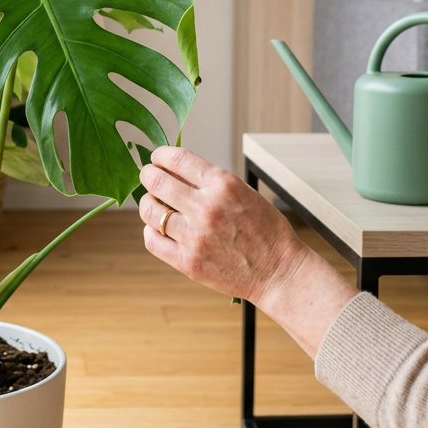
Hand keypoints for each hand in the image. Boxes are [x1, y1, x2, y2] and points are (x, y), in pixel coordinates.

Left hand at [138, 146, 357, 357]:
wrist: (279, 271)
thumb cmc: (265, 230)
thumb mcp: (244, 192)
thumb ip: (210, 181)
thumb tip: (174, 169)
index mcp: (223, 184)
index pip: (177, 159)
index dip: (160, 156)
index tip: (157, 159)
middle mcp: (206, 207)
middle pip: (157, 182)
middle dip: (148, 175)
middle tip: (148, 177)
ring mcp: (195, 236)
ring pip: (150, 211)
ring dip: (147, 203)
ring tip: (153, 204)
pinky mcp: (188, 262)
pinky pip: (153, 240)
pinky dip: (151, 230)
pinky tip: (158, 228)